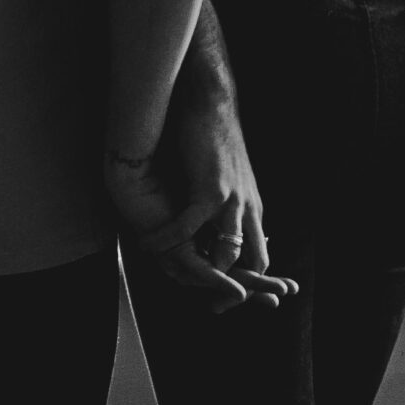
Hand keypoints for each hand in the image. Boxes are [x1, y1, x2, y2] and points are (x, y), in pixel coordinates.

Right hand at [106, 121, 293, 314]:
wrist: (212, 101)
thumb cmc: (211, 137)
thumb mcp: (225, 178)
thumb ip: (219, 207)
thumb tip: (207, 231)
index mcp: (252, 209)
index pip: (259, 258)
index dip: (245, 284)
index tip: (222, 302)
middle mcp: (248, 209)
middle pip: (252, 264)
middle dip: (229, 290)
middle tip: (200, 304)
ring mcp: (232, 202)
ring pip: (225, 255)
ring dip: (195, 270)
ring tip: (166, 273)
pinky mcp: (210, 191)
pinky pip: (186, 230)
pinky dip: (166, 242)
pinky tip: (146, 245)